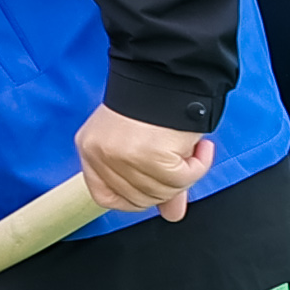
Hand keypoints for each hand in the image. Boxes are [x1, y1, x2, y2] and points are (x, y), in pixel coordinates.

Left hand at [75, 103, 215, 219]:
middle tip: (180, 161)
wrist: (166, 74)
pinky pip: (182, 179)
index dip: (134, 199)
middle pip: (139, 198)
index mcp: (90, 149)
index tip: (155, 188)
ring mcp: (122, 157)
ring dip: (185, 173)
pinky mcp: (150, 155)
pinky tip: (199, 147)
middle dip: (167, 185)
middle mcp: (100, 155)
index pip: (104, 197)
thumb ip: (154, 182)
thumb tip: (172, 215)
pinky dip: (198, 165)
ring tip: (188, 148)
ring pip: (162, 191)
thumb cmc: (153, 105)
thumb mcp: (141, 143)